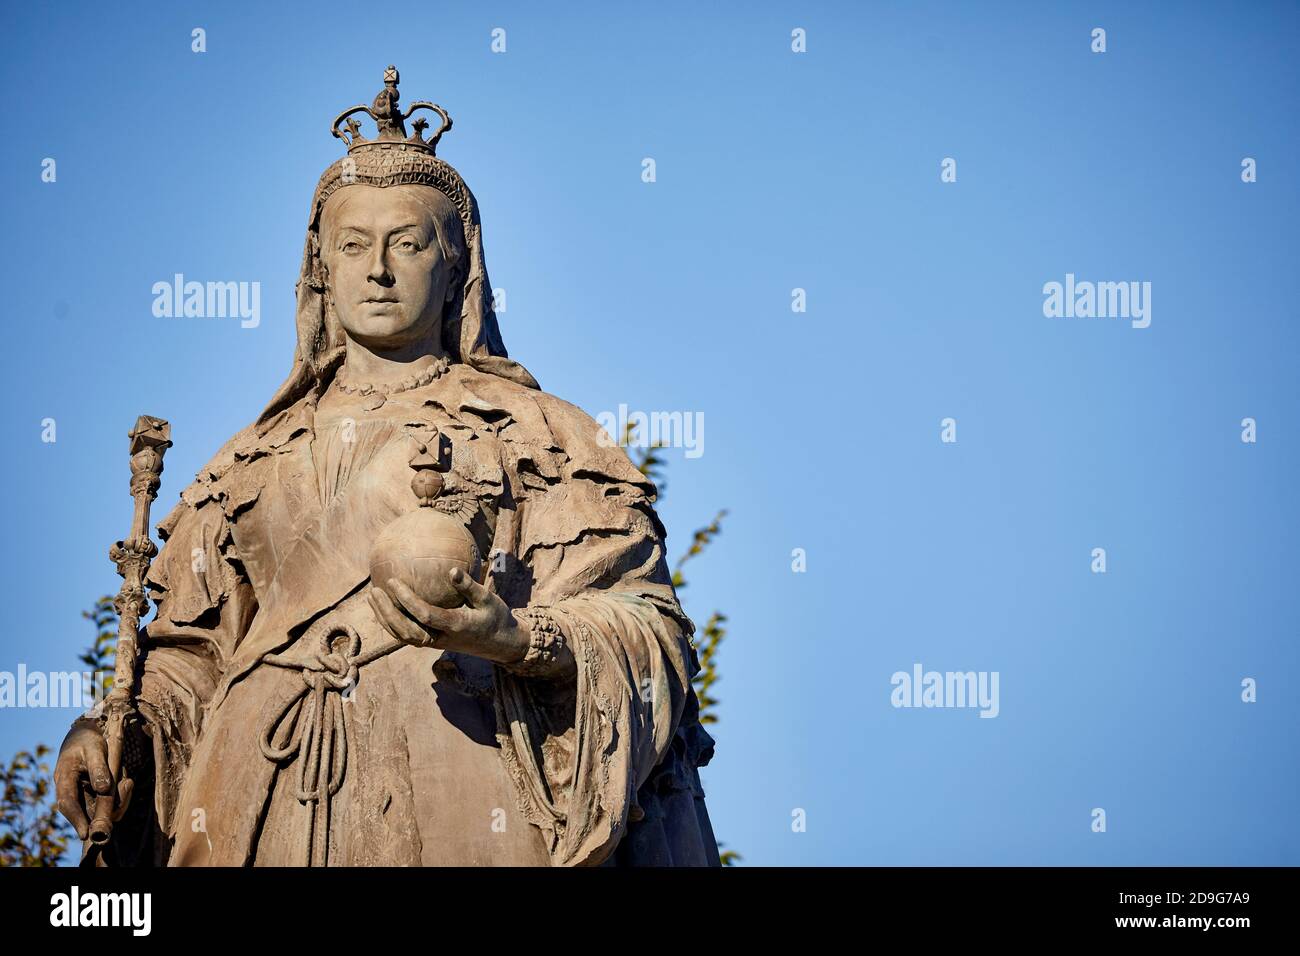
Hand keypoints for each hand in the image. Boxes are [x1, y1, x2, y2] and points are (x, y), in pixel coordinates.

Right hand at [53, 718, 132, 841]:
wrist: (85, 736)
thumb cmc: (88, 741)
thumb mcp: (94, 749)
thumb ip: (98, 768)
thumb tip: (103, 789)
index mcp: (64, 778)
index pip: (67, 803)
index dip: (76, 820)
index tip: (85, 834)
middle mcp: (70, 791)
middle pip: (84, 812)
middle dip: (105, 813)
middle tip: (124, 795)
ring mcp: (82, 795)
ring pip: (98, 810)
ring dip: (116, 803)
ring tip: (127, 783)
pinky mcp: (93, 795)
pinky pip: (106, 804)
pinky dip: (119, 797)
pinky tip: (126, 783)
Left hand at [367, 568, 529, 664]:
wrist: (500, 644)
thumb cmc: (496, 617)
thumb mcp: (489, 599)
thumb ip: (469, 586)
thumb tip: (451, 569)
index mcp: (454, 625)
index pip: (423, 615)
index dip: (406, 600)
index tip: (392, 581)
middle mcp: (441, 638)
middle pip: (406, 630)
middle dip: (387, 611)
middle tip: (375, 590)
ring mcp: (435, 643)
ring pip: (403, 636)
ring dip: (385, 618)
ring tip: (373, 597)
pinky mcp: (433, 643)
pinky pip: (407, 636)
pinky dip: (392, 623)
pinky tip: (385, 607)